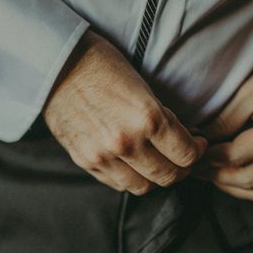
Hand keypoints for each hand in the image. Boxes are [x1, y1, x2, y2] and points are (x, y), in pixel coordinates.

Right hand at [43, 30, 206, 194]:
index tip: (196, 145)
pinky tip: (131, 164)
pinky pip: (116, 183)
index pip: (187, 154)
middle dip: (181, 168)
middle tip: (181, 158)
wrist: (55, 66)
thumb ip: (161, 117)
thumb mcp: (142, 86)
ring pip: (143, 186)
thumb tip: (181, 139)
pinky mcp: (85, 161)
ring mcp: (104, 155)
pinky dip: (129, 178)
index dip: (197, 151)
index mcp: (147, 118)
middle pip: (168, 176)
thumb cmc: (100, 66)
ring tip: (155, 163)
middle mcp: (127, 142)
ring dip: (154, 177)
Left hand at [195, 43, 252, 202]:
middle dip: (213, 175)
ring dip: (228, 185)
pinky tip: (227, 174)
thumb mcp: (248, 90)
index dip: (207, 158)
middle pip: (247, 178)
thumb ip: (222, 121)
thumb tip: (196, 143)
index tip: (189, 154)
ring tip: (206, 171)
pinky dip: (246, 187)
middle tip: (191, 166)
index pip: (236, 156)